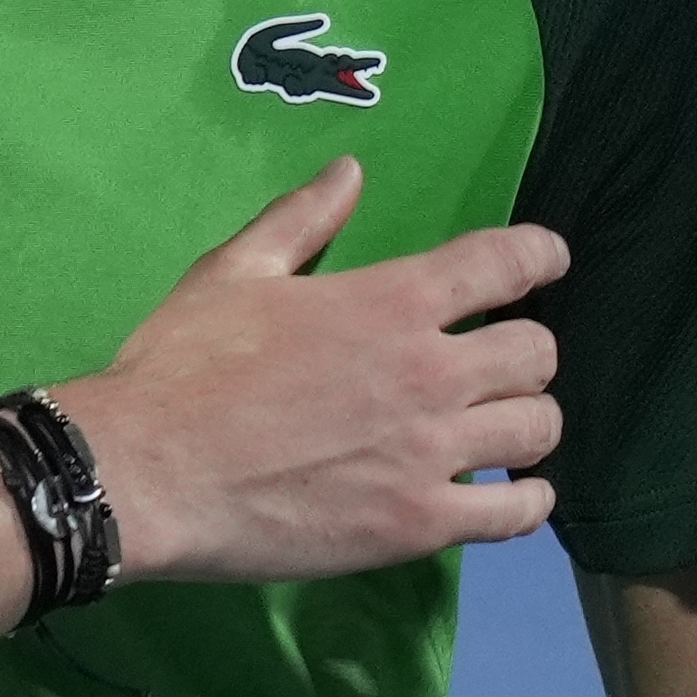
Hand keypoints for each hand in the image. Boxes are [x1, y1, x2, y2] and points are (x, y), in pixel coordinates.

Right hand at [58, 159, 564, 584]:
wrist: (149, 472)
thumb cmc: (182, 364)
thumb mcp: (232, 272)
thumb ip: (301, 220)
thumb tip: (351, 172)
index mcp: (390, 301)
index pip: (504, 264)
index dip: (539, 256)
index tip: (547, 260)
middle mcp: (431, 372)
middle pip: (538, 353)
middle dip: (523, 350)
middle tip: (491, 362)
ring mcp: (432, 453)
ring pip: (538, 430)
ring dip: (525, 422)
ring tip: (497, 429)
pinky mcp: (422, 524)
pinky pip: (517, 512)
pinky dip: (525, 499)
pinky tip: (508, 492)